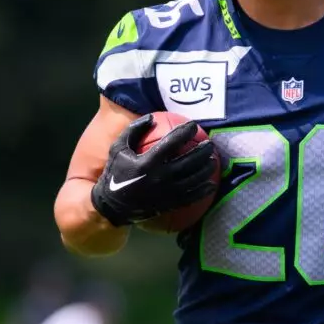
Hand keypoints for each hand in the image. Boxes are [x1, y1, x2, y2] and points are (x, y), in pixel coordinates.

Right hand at [91, 114, 217, 226]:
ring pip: (193, 180)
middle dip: (202, 152)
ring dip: (206, 169)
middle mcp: (159, 178)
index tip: (194, 125)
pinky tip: (211, 185)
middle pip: (188, 162)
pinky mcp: (169, 205)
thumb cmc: (114, 173)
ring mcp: (166, 193)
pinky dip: (203, 191)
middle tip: (210, 145)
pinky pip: (191, 197)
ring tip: (213, 161)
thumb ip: (133, 131)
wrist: (110, 206)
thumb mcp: (117, 148)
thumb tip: (151, 117)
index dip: (185, 132)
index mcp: (147, 162)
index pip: (172, 143)